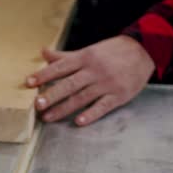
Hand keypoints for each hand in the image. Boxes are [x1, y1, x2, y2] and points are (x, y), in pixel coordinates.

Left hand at [26, 35, 155, 125]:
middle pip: (69, 84)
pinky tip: (78, 122)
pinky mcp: (118, 95)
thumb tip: (43, 52)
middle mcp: (94, 71)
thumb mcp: (89, 50)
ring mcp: (106, 84)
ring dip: (64, 108)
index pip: (60, 67)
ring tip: (48, 117)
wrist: (144, 51)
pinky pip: (102, 106)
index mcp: (85, 58)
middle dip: (52, 95)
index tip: (28, 83)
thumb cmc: (112, 52)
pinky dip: (90, 115)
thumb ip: (65, 56)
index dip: (44, 75)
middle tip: (37, 104)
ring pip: (82, 97)